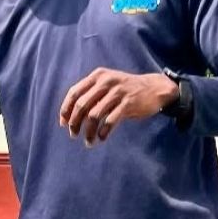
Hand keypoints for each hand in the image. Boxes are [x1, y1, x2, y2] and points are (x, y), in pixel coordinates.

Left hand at [59, 69, 178, 145]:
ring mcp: (117, 92)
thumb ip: (91, 94)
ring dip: (89, 132)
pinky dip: (103, 132)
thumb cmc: (126, 90)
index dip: (66, 110)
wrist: (154, 88)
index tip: (63, 124)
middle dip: (74, 123)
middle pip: (82, 105)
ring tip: (89, 142)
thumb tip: (69, 115)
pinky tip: (101, 139)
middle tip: (73, 135)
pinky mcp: (128, 104)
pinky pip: (110, 121)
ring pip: (94, 116)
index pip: (74, 93)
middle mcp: (106, 82)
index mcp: (97, 76)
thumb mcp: (108, 83)